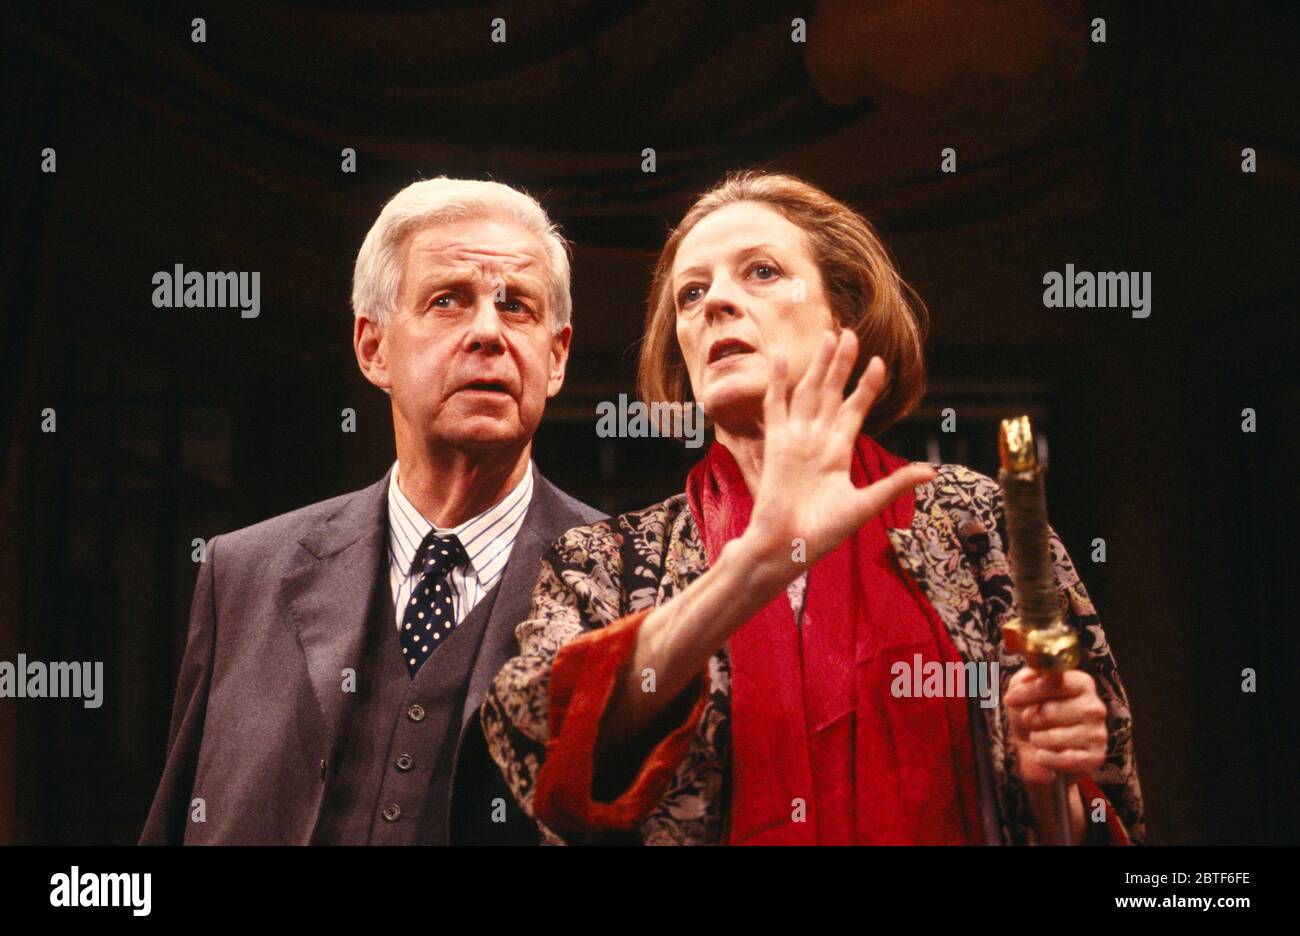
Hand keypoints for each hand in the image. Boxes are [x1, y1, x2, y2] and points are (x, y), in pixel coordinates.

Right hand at [741, 329, 936, 586]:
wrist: (786, 546)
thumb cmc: (822, 533)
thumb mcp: (864, 506)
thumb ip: (894, 485)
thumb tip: (931, 473)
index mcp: (837, 453)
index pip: (854, 410)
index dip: (866, 387)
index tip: (879, 363)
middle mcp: (817, 441)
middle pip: (831, 393)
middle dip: (842, 365)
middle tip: (851, 334)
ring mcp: (796, 439)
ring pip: (808, 392)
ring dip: (819, 366)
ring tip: (829, 336)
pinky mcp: (776, 443)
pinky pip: (776, 406)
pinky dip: (778, 382)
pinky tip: (782, 358)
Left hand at [1004, 668, 1108, 786]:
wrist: (1038, 751)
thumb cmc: (1033, 715)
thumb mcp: (1024, 690)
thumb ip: (1026, 678)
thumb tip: (1029, 677)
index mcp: (1081, 684)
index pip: (1057, 682)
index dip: (1031, 691)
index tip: (1010, 699)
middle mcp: (1095, 707)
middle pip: (1051, 711)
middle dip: (1031, 718)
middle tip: (1028, 721)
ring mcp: (1098, 734)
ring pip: (1054, 738)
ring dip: (1037, 739)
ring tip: (1039, 737)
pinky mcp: (1095, 757)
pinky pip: (1062, 759)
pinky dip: (1046, 758)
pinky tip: (1045, 754)